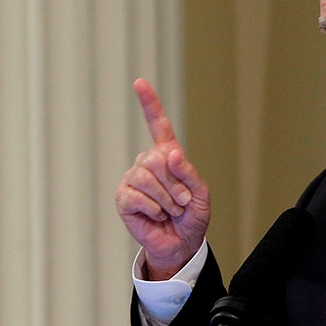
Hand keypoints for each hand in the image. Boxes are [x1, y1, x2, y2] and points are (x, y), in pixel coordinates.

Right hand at [115, 79, 210, 279]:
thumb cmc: (192, 217)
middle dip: (175, 184)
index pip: (158, 125)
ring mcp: (133, 179)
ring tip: (171, 211)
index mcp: (167, 156)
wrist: (181, 243)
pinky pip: (136, 196)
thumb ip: (189, 173)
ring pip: (146, 178)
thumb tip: (171, 153)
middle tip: (182, 203)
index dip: (149, 103)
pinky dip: (153, 209)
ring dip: (166, 199)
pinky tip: (156, 216)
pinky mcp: (123, 198)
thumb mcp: (201, 194)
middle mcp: (147, 163)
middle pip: (156, 159)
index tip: (139, 82)